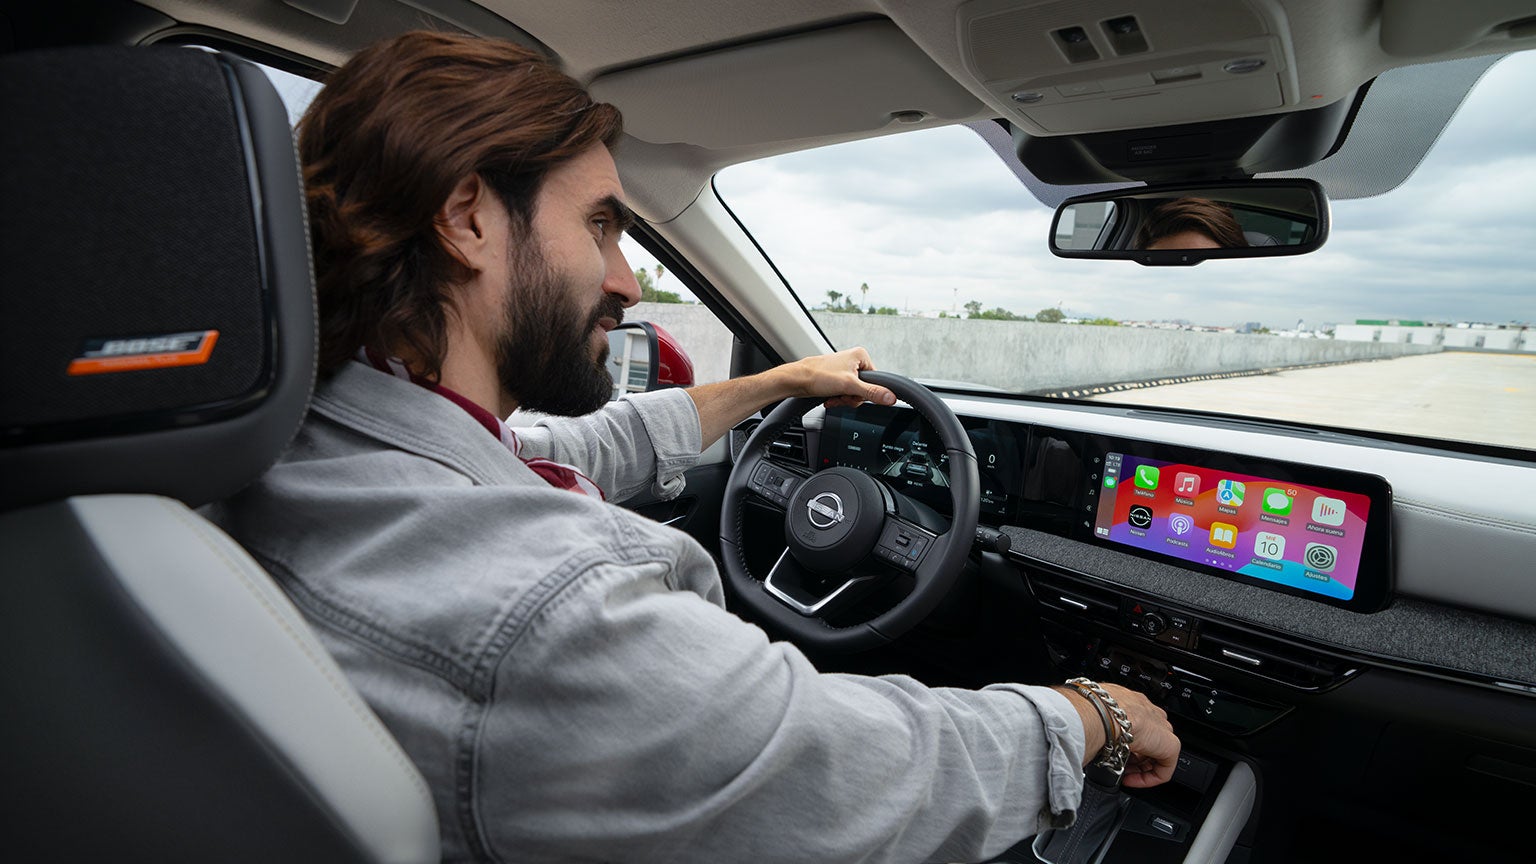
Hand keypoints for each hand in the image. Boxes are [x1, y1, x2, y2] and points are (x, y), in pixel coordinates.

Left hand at [775, 347, 896, 408]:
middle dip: (851, 397)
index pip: (876, 380)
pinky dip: (837, 398)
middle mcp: (853, 360)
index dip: (865, 392)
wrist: (796, 380)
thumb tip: (891, 397)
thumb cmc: (817, 376)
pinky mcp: (836, 377)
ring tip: (833, 397)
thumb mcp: (849, 386)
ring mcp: (844, 369)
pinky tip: (829, 398)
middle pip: (864, 388)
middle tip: (841, 396)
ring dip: (843, 399)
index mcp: (861, 356)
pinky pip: (844, 392)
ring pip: (853, 392)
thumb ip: (872, 392)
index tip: (853, 394)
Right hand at [1100, 683, 1179, 788]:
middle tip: (1119, 766)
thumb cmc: (1090, 710)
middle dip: (1135, 757)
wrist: (1101, 711)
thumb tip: (1089, 733)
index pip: (1137, 725)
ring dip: (1140, 768)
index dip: (1126, 744)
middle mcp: (1149, 712)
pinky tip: (1133, 780)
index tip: (1114, 752)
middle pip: (1149, 739)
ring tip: (1123, 774)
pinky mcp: (1170, 744)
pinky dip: (1150, 777)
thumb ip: (1098, 722)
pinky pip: (1165, 767)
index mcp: (1132, 702)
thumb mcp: (1094, 714)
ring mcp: (1161, 727)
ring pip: (1157, 753)